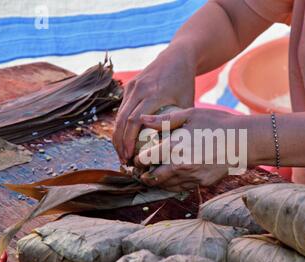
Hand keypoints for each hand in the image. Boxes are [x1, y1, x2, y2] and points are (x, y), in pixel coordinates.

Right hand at [112, 45, 195, 163]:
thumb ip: (179, 123)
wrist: (178, 56)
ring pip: (118, 115)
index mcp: (154, 93)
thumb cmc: (185, 83)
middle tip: (124, 161)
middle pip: (122, 120)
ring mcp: (132, 86)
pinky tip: (123, 140)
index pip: (134, 120)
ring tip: (122, 154)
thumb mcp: (186, 103)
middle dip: (120, 143)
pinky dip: (120, 126)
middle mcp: (139, 89)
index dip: (129, 140)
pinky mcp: (129, 86)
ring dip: (118, 136)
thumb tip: (175, 148)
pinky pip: (121, 109)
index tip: (130, 157)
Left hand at [135, 108, 267, 191]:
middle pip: (153, 178)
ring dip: (158, 183)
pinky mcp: (203, 183)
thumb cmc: (217, 124)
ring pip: (167, 186)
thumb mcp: (190, 115)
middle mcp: (180, 166)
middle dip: (145, 175)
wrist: (244, 141)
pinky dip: (174, 185)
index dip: (138, 160)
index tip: (138, 158)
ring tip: (154, 176)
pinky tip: (174, 177)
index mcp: (173, 147)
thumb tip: (142, 120)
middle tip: (142, 171)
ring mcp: (192, 177)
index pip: (145, 160)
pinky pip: (182, 188)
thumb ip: (164, 120)